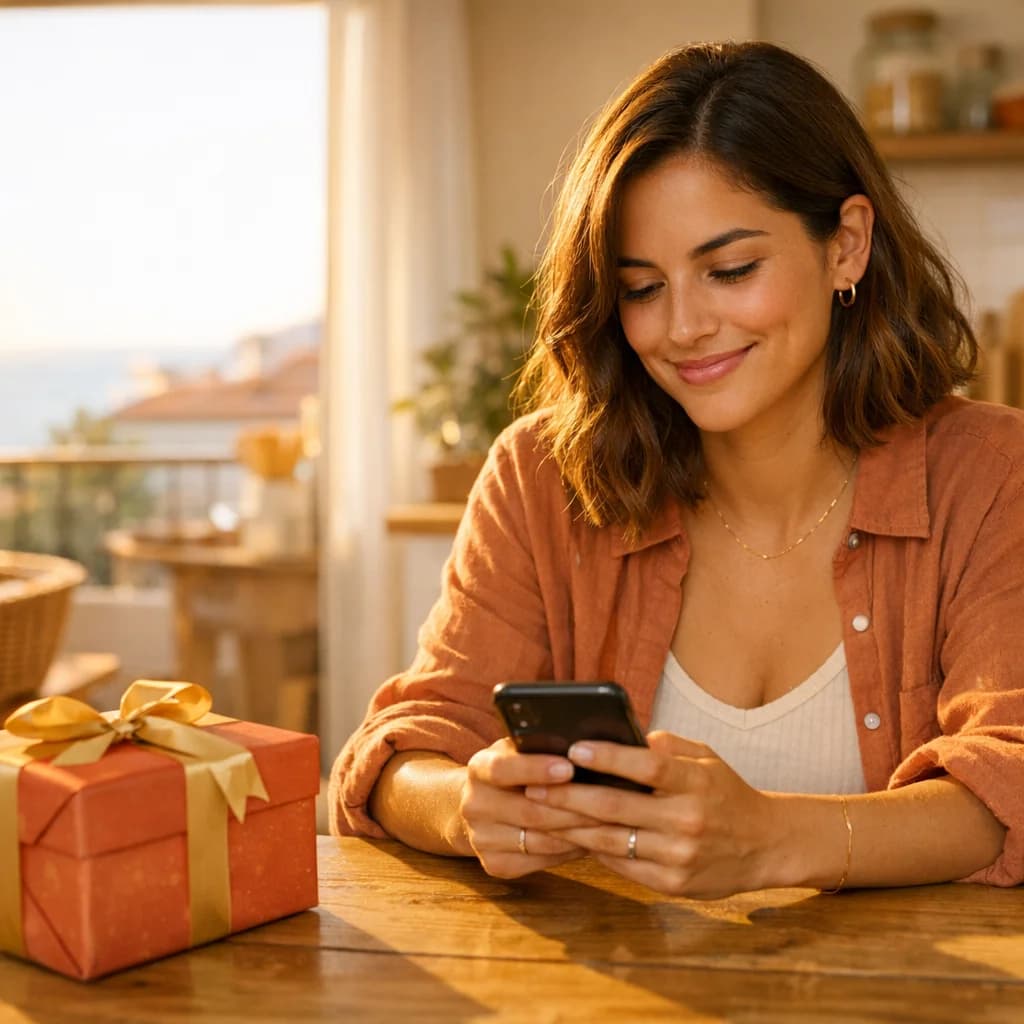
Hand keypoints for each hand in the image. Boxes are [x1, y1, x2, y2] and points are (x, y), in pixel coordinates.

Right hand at [461, 737, 601, 878]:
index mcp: (478, 768)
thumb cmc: (515, 770)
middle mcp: (473, 805)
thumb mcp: (519, 750)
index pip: (503, 769)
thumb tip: (585, 747)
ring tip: (609, 823)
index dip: (535, 769)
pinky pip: (541, 860)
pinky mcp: (495, 865)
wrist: (482, 806)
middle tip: (609, 802)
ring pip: (540, 840)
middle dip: (573, 807)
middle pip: (529, 811)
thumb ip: (540, 747)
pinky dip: (569, 851)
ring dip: (578, 833)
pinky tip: (590, 840)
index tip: (569, 767)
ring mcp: (481, 839)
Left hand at [524, 731, 778, 897]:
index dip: (609, 757)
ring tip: (537, 812)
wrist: (767, 845)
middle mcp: (687, 821)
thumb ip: (667, 746)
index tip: (573, 747)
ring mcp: (679, 857)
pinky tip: (568, 837)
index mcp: (696, 783)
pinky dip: (592, 850)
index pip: (648, 766)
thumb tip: (624, 735)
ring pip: (611, 841)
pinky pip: (622, 865)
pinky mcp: (672, 885)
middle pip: (617, 808)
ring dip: (569, 827)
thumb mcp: (707, 759)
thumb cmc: (726, 792)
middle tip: (532, 785)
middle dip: (568, 797)